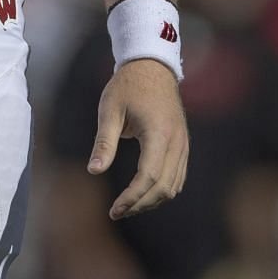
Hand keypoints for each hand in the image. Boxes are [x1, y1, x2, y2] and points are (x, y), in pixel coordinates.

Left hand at [89, 57, 187, 219]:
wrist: (152, 66)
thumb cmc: (127, 86)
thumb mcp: (109, 110)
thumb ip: (104, 142)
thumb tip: (94, 171)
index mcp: (159, 133)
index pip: (149, 177)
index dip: (132, 197)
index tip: (114, 209)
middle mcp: (176, 142)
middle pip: (163, 187)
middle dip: (140, 204)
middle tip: (116, 212)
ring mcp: (183, 144)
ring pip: (174, 186)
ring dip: (152, 200)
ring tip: (127, 206)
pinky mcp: (183, 145)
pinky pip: (177, 177)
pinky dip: (162, 190)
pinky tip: (143, 194)